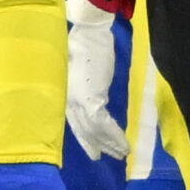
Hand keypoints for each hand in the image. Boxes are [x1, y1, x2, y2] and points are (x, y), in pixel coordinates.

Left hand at [64, 0, 128, 160]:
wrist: (88, 32)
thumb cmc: (82, 43)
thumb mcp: (79, 68)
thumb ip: (84, 84)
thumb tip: (94, 94)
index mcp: (65, 94)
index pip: (75, 123)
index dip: (85, 138)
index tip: (95, 151)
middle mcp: (70, 101)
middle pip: (83, 130)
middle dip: (97, 145)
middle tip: (108, 157)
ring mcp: (79, 101)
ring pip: (94, 130)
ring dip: (110, 143)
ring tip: (122, 154)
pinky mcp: (91, 98)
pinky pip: (104, 124)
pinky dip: (114, 135)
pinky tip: (123, 143)